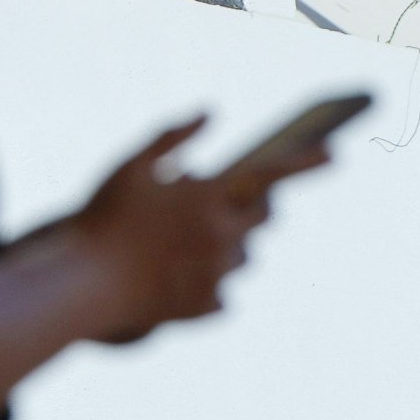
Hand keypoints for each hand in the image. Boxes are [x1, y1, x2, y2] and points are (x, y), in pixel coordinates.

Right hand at [63, 118, 306, 343]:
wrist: (84, 286)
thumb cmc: (104, 218)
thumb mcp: (132, 165)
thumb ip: (175, 135)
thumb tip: (210, 112)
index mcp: (209, 197)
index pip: (272, 174)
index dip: (307, 162)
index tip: (335, 152)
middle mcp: (222, 237)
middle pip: (264, 218)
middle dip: (252, 205)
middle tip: (220, 199)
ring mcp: (217, 276)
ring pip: (244, 255)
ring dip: (228, 244)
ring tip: (186, 241)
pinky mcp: (206, 307)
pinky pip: (224, 292)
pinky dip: (210, 281)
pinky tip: (179, 275)